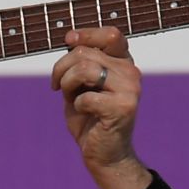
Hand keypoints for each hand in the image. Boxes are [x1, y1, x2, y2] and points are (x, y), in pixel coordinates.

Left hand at [51, 27, 151, 188]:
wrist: (103, 154)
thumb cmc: (89, 120)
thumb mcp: (79, 86)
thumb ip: (79, 63)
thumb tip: (70, 39)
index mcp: (123, 63)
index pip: (111, 34)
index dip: (87, 34)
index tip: (68, 40)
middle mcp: (131, 72)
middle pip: (86, 53)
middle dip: (62, 68)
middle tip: (57, 86)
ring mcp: (130, 89)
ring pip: (86, 69)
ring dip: (67, 83)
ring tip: (68, 96)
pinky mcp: (124, 107)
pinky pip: (87, 96)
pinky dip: (77, 105)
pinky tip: (84, 112)